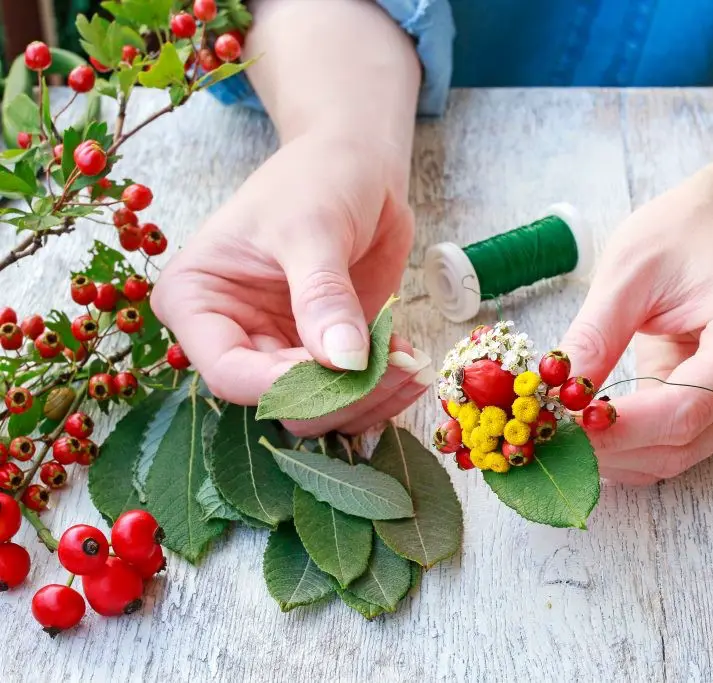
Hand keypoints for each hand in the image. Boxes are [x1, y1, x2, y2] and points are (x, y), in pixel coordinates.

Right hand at [151, 131, 432, 435]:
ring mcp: (280, 347)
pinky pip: (350, 394)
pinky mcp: (325, 353)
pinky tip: (410, 358)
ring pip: (318, 409)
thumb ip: (322, 295)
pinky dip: (383, 388)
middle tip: (398, 369)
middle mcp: (233, 335)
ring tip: (412, 366)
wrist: (354, 163)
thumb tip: (344, 362)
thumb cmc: (316, 178)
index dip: (288, 384)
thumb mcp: (312, 228)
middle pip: (278, 401)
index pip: (231, 373)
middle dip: (340, 396)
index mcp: (198, 302)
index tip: (347, 369)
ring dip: (369, 400)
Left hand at [559, 168, 712, 484]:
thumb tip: (555, 394)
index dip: (620, 428)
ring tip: (558, 435)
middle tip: (545, 437)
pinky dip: (630, 445)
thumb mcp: (627, 271)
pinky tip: (586, 432)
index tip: (561, 427)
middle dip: (610, 448)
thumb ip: (595, 336)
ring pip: (678, 454)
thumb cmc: (685, 231)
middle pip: (683, 441)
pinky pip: (677, 442)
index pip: (685, 406)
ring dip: (616, 454)